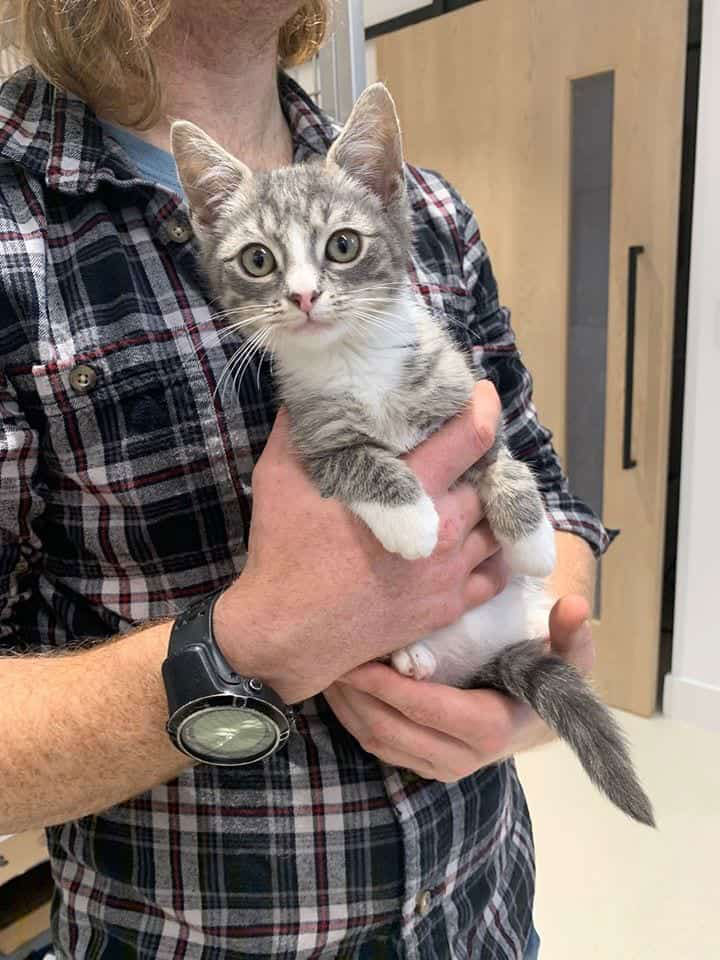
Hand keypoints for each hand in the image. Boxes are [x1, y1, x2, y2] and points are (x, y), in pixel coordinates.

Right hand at [214, 382, 505, 703]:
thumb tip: (308, 390)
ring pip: (499, 527)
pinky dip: (494, 554)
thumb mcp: (280, 477)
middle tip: (470, 449)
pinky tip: (479, 540)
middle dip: (486, 459)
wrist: (287, 632)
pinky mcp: (448, 607)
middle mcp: (443, 529)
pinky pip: (494, 575)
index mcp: (411, 491)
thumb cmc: (284, 552)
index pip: (471, 436)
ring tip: (475, 492)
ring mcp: (450, 573)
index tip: (482, 394)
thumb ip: (299, 428)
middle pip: (492, 480)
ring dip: (492, 505)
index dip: (484, 407)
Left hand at [324, 594, 592, 780]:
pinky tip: (340, 688)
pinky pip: (379, 747)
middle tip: (330, 655)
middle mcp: (460, 758)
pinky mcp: (422, 766)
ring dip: (347, 708)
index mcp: (489, 729)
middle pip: (392, 728)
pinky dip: (353, 719)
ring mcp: (438, 767)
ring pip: (378, 741)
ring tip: (326, 668)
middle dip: (356, 694)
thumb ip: (571, 634)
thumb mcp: (569, 660)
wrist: (541, 723)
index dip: (388, 687)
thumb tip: (575, 605)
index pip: (427, 709)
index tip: (357, 660)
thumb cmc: (551, 684)